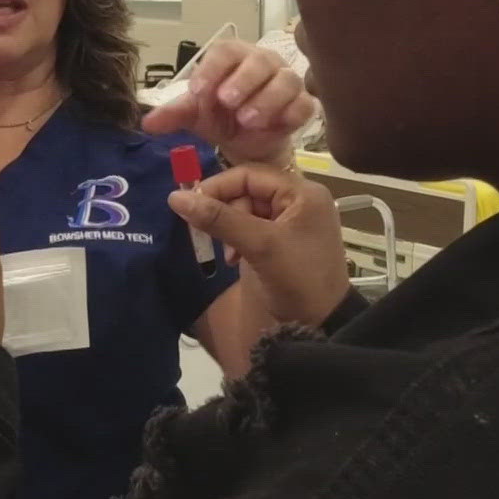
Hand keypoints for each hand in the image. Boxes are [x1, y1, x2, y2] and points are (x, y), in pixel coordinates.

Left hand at [142, 40, 313, 164]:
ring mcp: (286, 81)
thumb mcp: (194, 115)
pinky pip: (305, 103)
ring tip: (248, 119)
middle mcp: (262, 63)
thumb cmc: (220, 116)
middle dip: (243, 80)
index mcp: (233, 57)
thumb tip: (147, 123)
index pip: (224, 51)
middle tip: (227, 102)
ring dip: (267, 99)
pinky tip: (278, 125)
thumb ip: (173, 115)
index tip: (197, 91)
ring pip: (286, 80)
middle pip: (259, 60)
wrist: (245, 142)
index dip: (212, 69)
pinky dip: (292, 112)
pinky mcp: (302, 104)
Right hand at [168, 164, 349, 327]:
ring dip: (232, 229)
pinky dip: (241, 240)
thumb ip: (219, 219)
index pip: (250, 173)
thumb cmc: (297, 280)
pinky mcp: (287, 239)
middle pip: (248, 190)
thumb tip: (175, 197)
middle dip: (227, 213)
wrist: (324, 325)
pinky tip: (236, 259)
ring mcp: (295, 220)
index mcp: (303, 192)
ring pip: (248, 210)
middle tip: (214, 236)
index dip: (218, 187)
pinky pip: (255, 227)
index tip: (191, 206)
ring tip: (229, 255)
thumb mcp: (259, 246)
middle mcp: (301, 199)